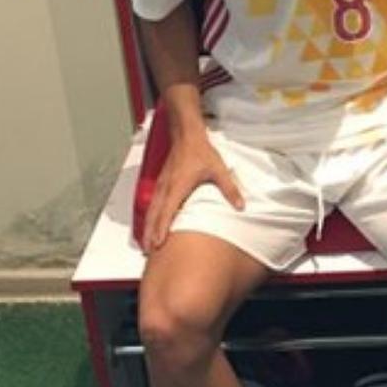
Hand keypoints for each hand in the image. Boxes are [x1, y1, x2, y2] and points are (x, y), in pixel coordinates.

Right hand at [143, 135, 243, 251]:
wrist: (186, 135)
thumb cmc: (200, 151)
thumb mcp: (218, 169)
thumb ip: (229, 189)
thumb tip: (240, 206)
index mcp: (178, 186)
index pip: (167, 212)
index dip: (162, 229)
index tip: (157, 244)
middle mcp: (166, 188)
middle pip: (154, 216)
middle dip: (150, 234)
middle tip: (148, 252)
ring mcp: (161, 186)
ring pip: (151, 211)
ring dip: (147, 228)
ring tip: (146, 244)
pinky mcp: (161, 183)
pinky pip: (152, 204)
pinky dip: (150, 217)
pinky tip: (151, 224)